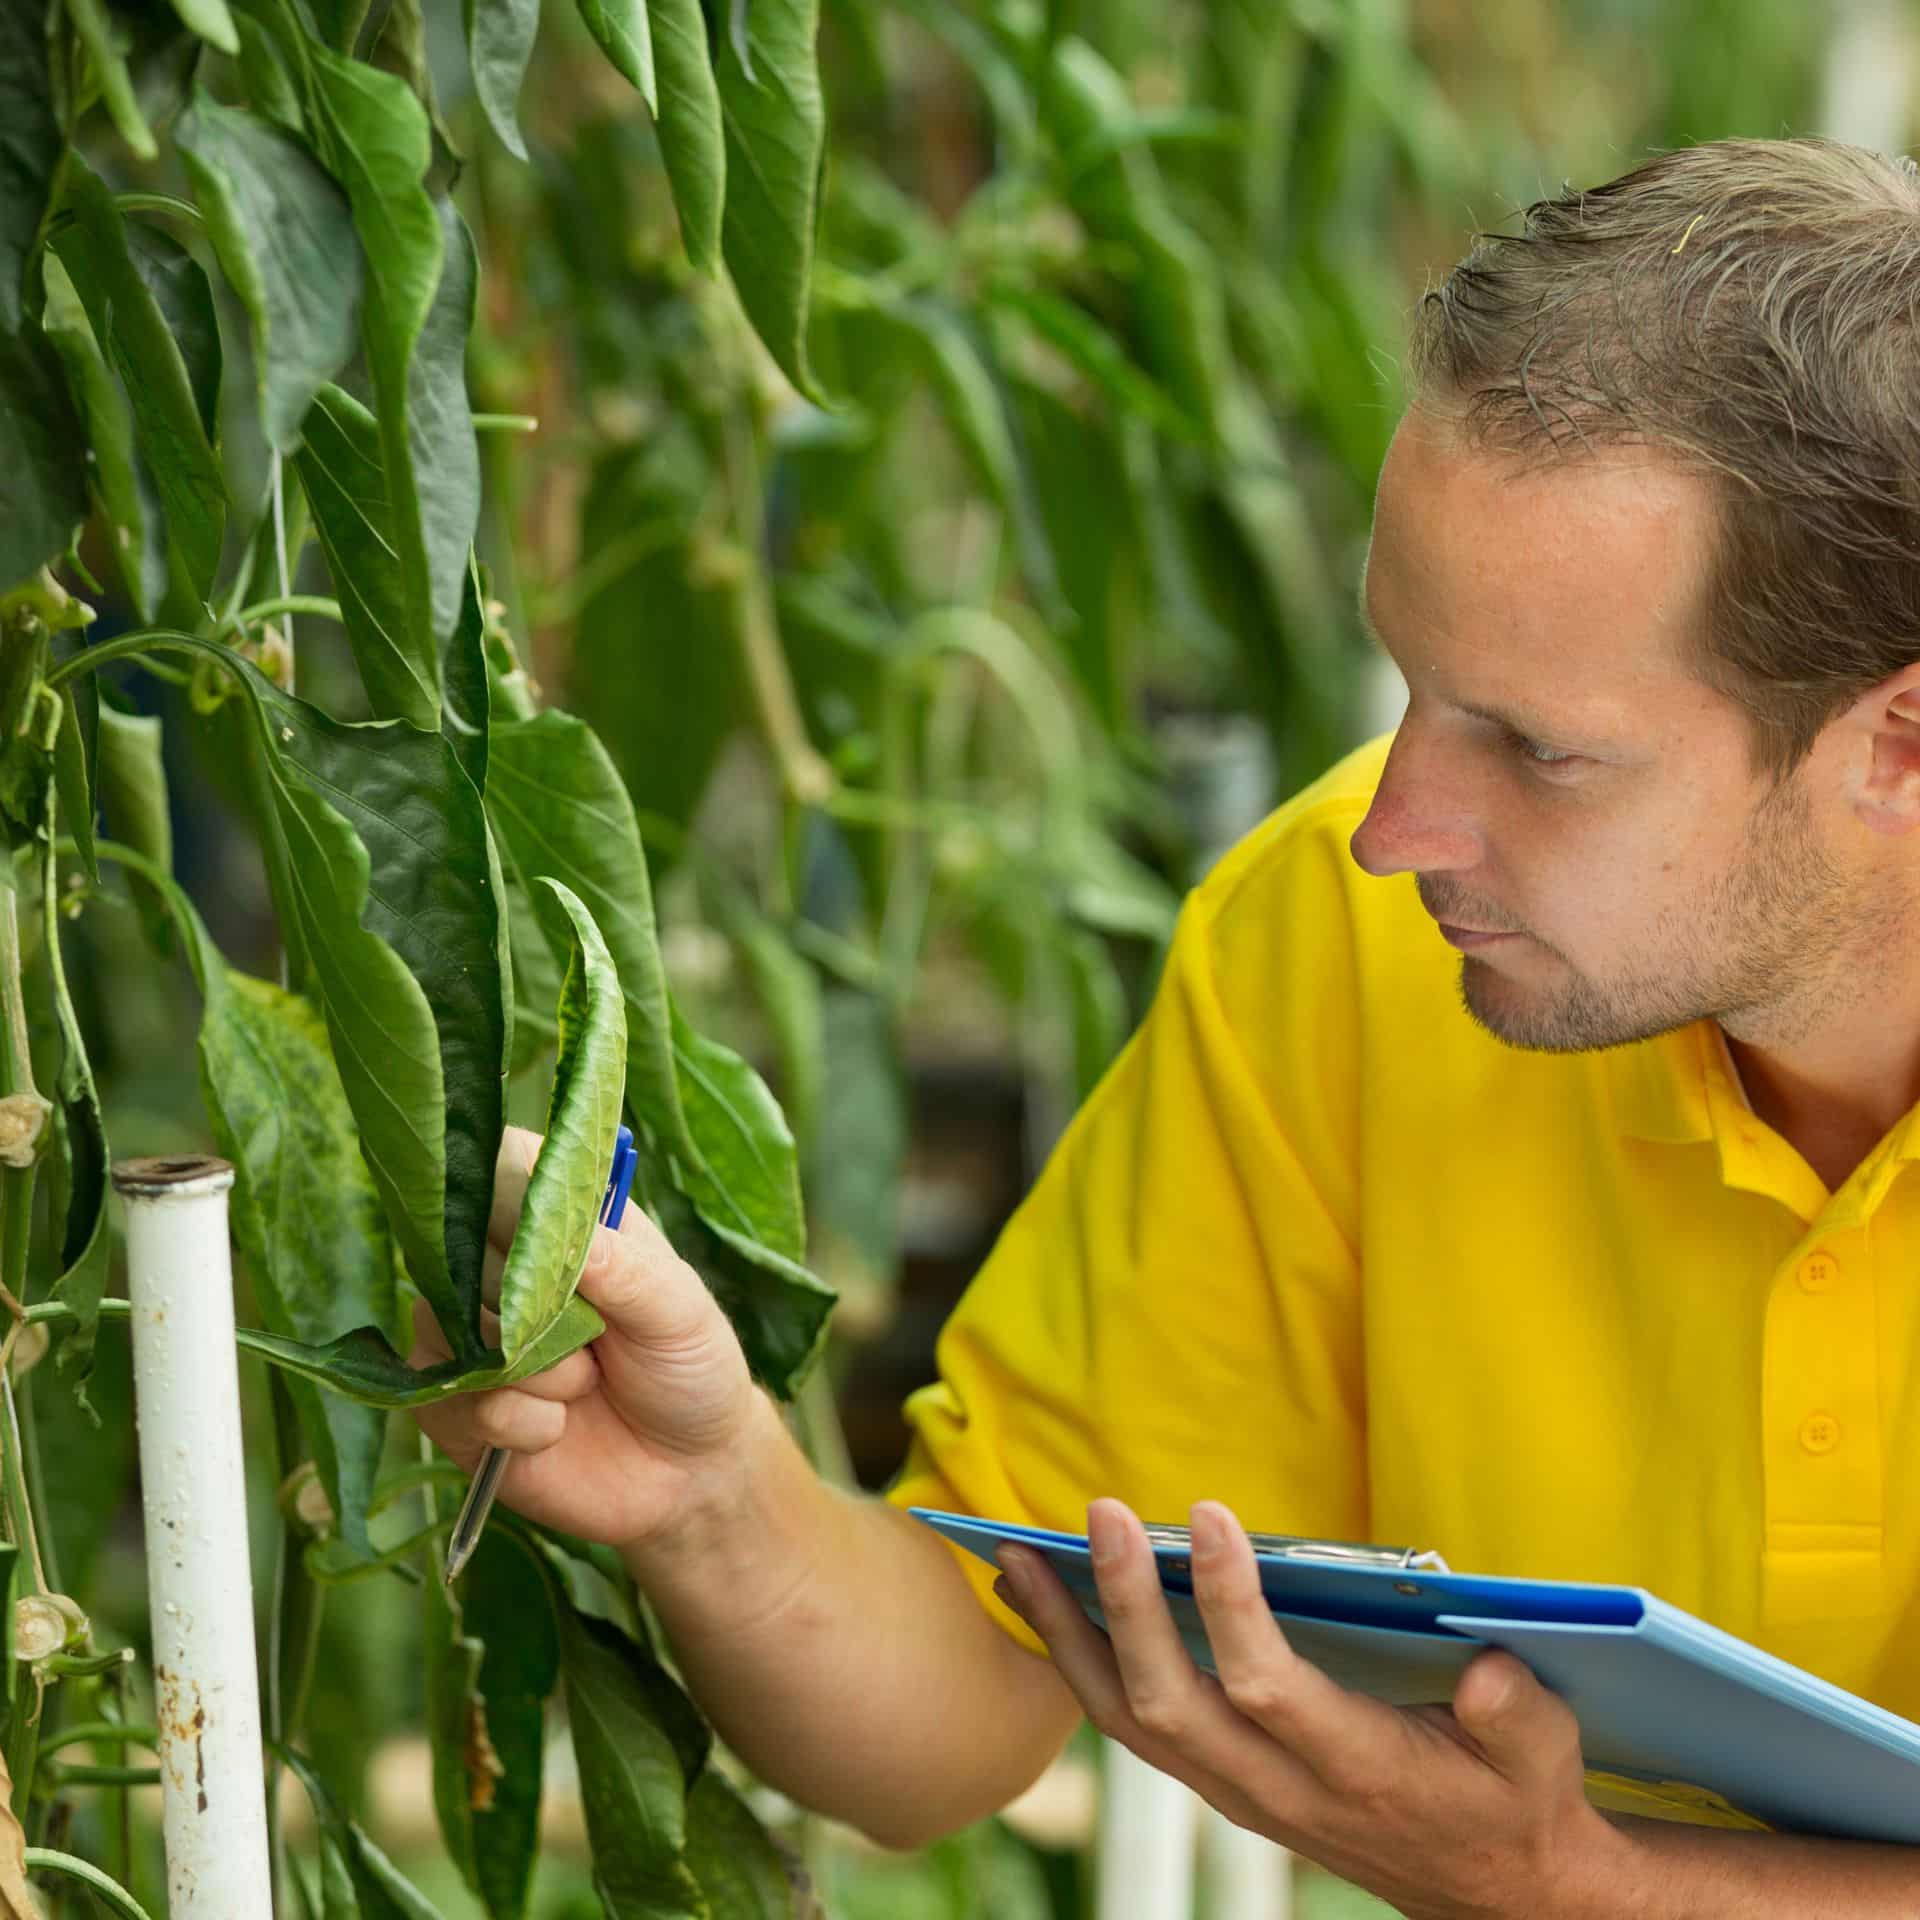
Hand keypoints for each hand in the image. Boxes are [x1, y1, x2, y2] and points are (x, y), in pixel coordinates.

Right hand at [410, 1126, 758, 1553]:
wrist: (688, 1472)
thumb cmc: (690, 1367)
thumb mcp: (680, 1311)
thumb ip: (626, 1269)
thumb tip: (563, 1232)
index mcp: (564, 1224)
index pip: (504, 1164)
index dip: (502, 1183)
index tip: (529, 1226)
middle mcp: (504, 1270)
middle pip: (463, 1251)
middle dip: (530, 1304)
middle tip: (594, 1334)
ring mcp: (472, 1339)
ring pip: (453, 1331)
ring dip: (531, 1370)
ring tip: (586, 1381)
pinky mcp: (457, 1409)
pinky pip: (452, 1401)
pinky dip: (518, 1422)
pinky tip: (557, 1428)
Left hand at [994, 1499, 1631, 1919]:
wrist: (1491, 1892)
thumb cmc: (1517, 1798)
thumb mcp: (1544, 1755)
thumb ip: (1517, 1715)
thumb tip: (1486, 1671)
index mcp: (1357, 1769)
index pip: (1268, 1687)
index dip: (1229, 1603)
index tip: (1205, 1513)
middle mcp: (1280, 1790)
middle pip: (1171, 1705)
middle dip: (1123, 1606)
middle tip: (1098, 1512)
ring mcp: (1238, 1793)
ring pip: (1127, 1724)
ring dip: (1069, 1636)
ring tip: (1018, 1556)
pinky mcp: (1221, 1782)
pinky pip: (1127, 1729)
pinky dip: (1077, 1663)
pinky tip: (1043, 1604)